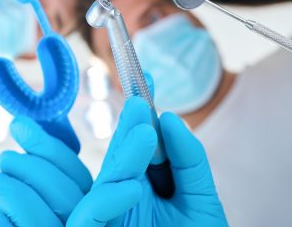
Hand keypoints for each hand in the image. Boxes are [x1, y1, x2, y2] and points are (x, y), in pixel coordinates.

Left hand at [0, 115, 92, 225]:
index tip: (18, 125)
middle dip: (32, 168)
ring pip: (45, 221)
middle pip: (68, 197)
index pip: (79, 177)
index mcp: (81, 208)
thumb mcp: (22, 181)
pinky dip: (5, 226)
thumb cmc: (1, 213)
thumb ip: (41, 159)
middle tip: (3, 157)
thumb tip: (44, 120)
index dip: (51, 148)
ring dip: (13, 193)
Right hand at [75, 99, 227, 226]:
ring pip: (104, 182)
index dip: (139, 112)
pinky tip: (134, 187)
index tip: (146, 77)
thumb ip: (189, 160)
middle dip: (128, 128)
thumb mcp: (201, 199)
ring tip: (146, 132)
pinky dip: (107, 200)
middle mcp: (119, 197)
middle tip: (140, 101)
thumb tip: (169, 118)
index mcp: (140, 185)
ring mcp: (108, 216)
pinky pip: (90, 215)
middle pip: (117, 157)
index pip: (135, 143)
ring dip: (124, 155)